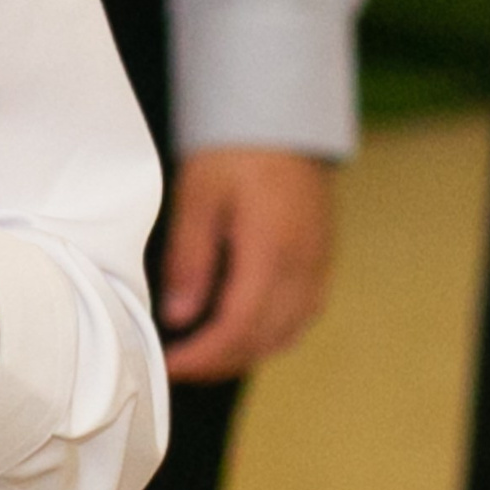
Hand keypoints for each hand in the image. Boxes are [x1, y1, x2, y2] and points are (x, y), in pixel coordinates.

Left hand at [160, 147, 334, 380]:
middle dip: (218, 363)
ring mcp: (318, 270)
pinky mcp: (320, 266)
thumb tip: (179, 317)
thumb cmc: (235, 153)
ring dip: (243, 353)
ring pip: (286, 336)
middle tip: (176, 365)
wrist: (281, 124)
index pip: (238, 327)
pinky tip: (237, 330)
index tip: (169, 365)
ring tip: (200, 353)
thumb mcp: (198, 196)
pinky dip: (267, 335)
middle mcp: (304, 270)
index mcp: (272, 253)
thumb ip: (190, 259)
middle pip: (264, 341)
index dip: (202, 356)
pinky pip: (299, 319)